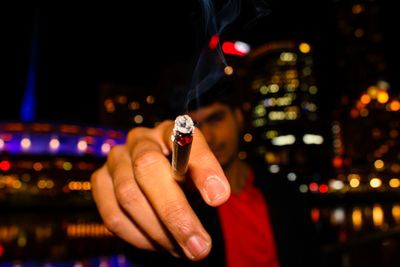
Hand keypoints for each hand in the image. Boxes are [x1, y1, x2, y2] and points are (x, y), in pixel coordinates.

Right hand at [90, 120, 230, 260]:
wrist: (156, 177)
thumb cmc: (183, 176)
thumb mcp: (200, 174)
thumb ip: (208, 178)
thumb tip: (217, 195)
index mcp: (170, 130)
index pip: (185, 140)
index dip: (202, 167)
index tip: (219, 198)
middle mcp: (139, 139)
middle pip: (148, 170)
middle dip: (175, 214)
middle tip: (198, 247)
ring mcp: (115, 159)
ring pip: (128, 197)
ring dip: (158, 231)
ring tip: (181, 249)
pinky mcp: (100, 181)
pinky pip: (113, 215)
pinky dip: (138, 237)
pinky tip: (158, 244)